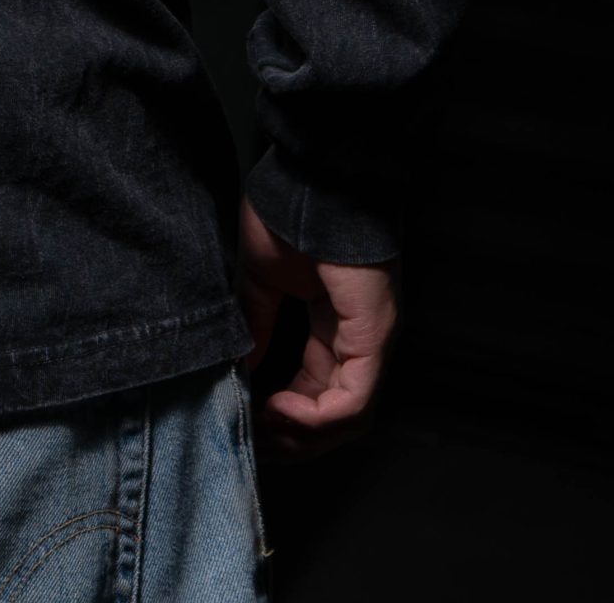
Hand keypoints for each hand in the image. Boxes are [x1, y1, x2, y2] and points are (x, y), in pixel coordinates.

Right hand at [235, 195, 397, 455]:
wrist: (309, 176)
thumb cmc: (286, 215)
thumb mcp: (261, 282)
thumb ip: (256, 327)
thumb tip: (240, 372)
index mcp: (332, 325)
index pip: (315, 389)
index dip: (280, 413)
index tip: (245, 418)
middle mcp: (358, 340)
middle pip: (335, 416)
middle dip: (291, 436)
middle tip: (254, 437)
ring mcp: (370, 339)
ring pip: (348, 418)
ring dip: (302, 434)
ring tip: (265, 424)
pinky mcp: (374, 335)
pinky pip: (354, 399)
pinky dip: (317, 417)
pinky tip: (281, 407)